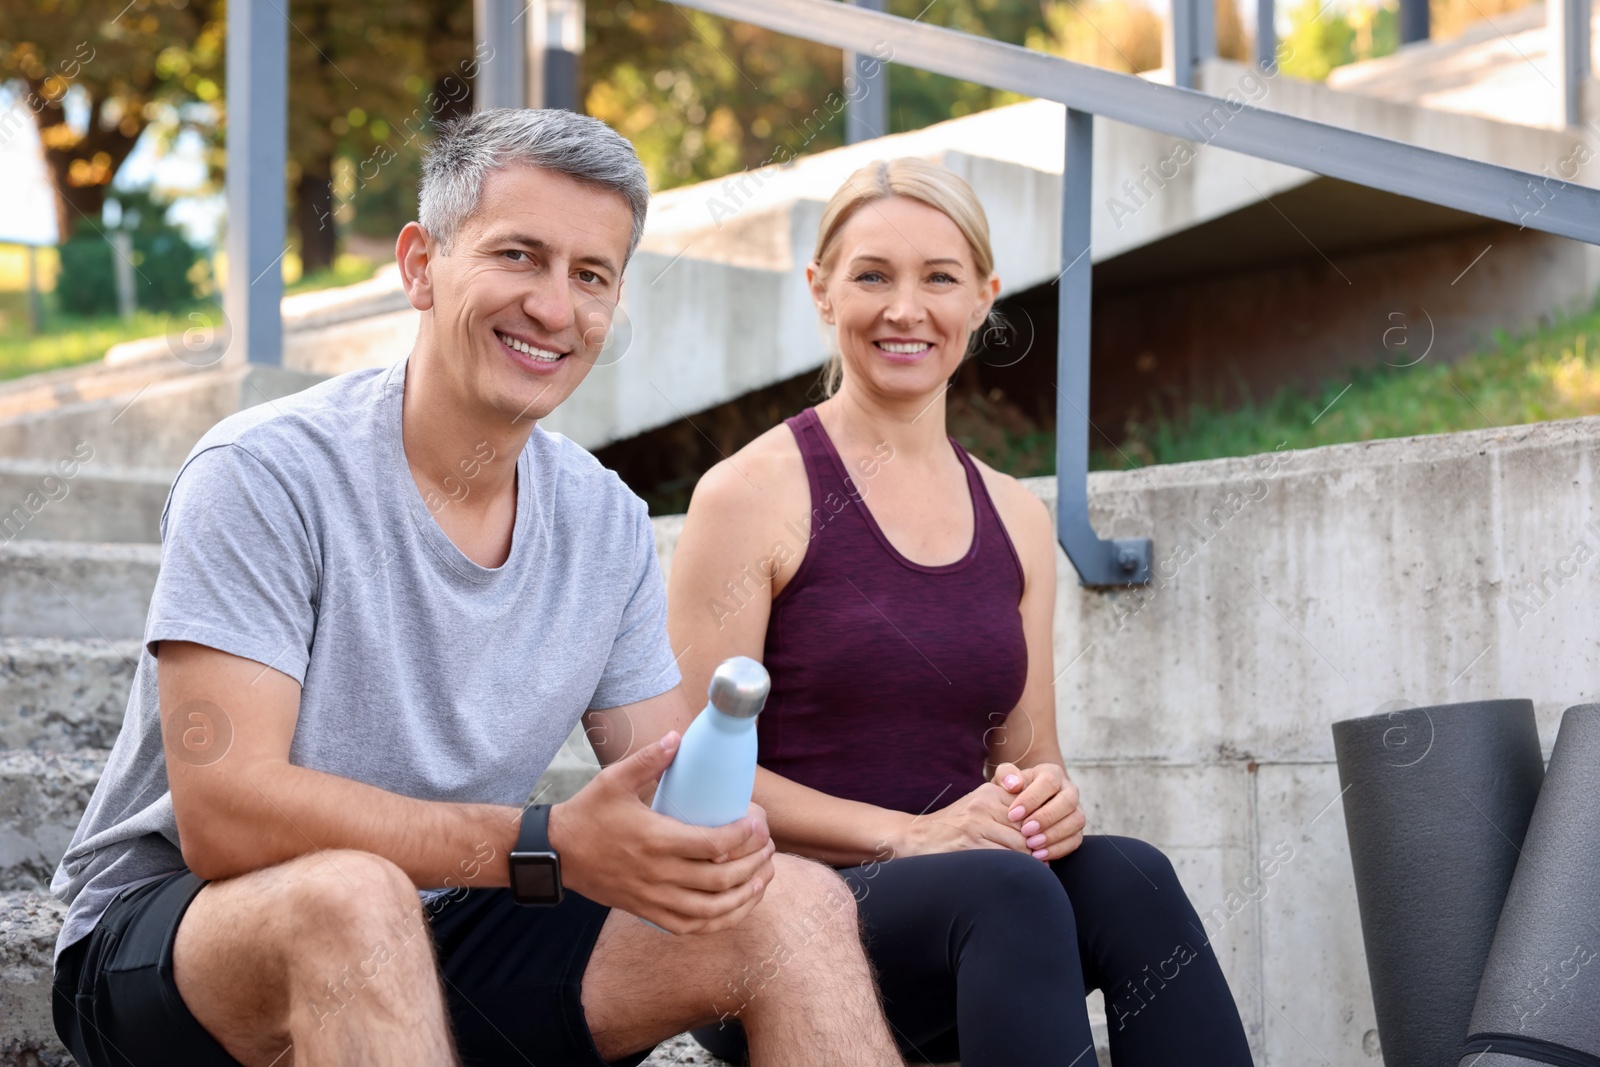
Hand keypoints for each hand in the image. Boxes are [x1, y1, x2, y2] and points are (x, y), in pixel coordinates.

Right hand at [548, 731, 775, 934]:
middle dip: (753, 865)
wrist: (557, 853)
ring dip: (743, 897)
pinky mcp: (647, 911)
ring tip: (762, 879)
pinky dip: (718, 922)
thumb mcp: (614, 780)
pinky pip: (689, 926)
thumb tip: (677, 737)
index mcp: (656, 839)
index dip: (743, 837)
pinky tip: (735, 909)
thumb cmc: (588, 813)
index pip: (713, 844)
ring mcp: (653, 897)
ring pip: (710, 909)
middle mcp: (658, 873)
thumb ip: (648, 759)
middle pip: (720, 879)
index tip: (758, 824)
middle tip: (769, 848)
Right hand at [897, 780, 1030, 856]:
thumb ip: (1005, 806)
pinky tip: (1015, 873)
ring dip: (1030, 860)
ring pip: (1020, 845)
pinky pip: (1005, 859)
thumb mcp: (978, 805)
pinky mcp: (970, 844)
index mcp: (989, 792)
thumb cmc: (954, 825)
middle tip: (1043, 859)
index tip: (1042, 842)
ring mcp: (976, 824)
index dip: (1040, 829)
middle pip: (1028, 828)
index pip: (1029, 810)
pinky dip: (1014, 868)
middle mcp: (983, 804)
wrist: (916, 837)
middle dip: (1038, 846)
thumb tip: (1042, 824)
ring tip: (1033, 868)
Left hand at [992, 762, 1084, 860]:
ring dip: (1054, 835)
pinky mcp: (1077, 830)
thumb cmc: (1013, 791)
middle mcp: (1069, 790)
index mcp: (1052, 774)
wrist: (1025, 805)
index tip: (1012, 814)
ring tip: (1031, 844)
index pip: (1049, 782)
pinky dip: (1058, 849)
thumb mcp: (1005, 780)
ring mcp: (1076, 810)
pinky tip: (1039, 855)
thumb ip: (1005, 775)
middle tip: (1024, 831)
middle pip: (1068, 800)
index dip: (1032, 798)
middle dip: (1046, 818)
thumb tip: (1012, 784)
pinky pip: (1075, 840)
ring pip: (1076, 821)